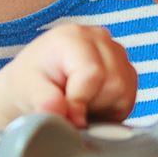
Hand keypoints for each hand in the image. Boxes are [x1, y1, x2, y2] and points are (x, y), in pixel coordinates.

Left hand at [0, 24, 139, 130]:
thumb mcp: (27, 91)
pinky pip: (130, 95)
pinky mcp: (125, 66)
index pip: (92, 73)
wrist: (37, 82)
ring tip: (80, 104)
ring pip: (124, 90)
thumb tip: (59, 110)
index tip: (68, 118)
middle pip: (113, 82)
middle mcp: (98, 37)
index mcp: (72, 37)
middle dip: (92, 105)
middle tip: (70, 110)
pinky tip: (92, 103)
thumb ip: (43, 100)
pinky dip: (113, 107)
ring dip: (103, 107)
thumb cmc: (30, 83)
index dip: (82, 103)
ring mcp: (115, 50)